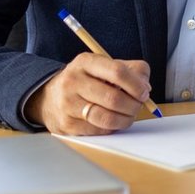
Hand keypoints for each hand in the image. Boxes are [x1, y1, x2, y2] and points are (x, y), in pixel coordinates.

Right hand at [30, 52, 150, 134]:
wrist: (49, 97)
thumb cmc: (86, 81)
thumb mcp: (104, 66)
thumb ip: (130, 70)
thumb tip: (145, 87)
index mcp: (85, 62)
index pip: (117, 72)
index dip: (136, 85)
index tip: (144, 92)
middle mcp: (73, 81)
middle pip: (114, 98)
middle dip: (134, 105)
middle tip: (138, 106)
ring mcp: (67, 104)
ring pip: (107, 118)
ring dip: (125, 119)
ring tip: (129, 115)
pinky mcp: (66, 125)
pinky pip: (98, 131)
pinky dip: (112, 128)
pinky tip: (112, 121)